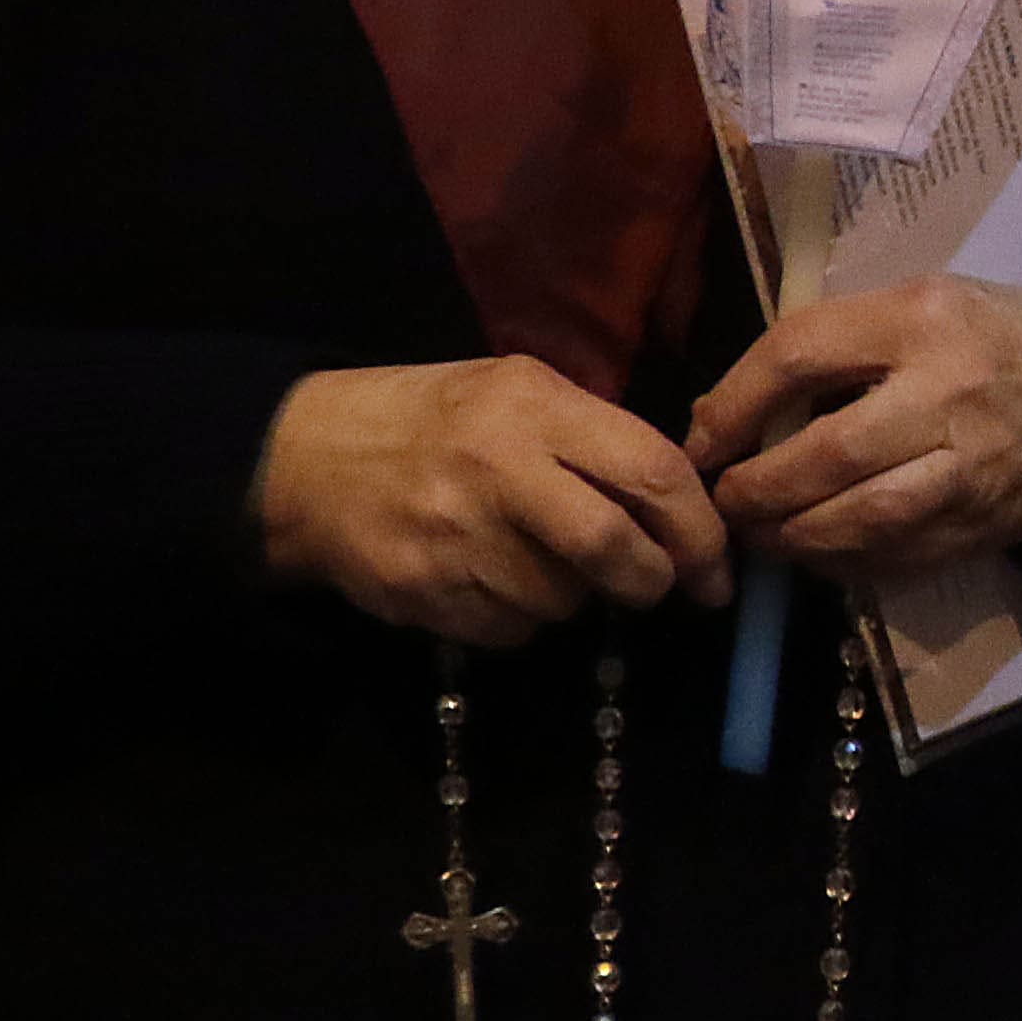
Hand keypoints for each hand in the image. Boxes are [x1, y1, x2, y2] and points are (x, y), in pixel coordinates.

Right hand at [255, 357, 730, 648]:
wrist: (305, 461)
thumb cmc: (435, 420)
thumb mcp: (516, 391)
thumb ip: (597, 436)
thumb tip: (684, 502)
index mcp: (531, 406)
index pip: (651, 472)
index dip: (699, 527)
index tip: (716, 561)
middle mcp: (496, 470)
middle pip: (613, 548)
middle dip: (654, 579)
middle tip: (660, 587)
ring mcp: (453, 538)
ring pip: (563, 598)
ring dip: (577, 595)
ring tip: (544, 560)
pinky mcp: (422, 594)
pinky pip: (510, 629)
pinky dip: (522, 617)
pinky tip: (494, 579)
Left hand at [685, 276, 1021, 576]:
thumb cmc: (992, 340)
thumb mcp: (920, 306)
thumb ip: (835, 344)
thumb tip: (724, 413)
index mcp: (924, 320)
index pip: (801, 357)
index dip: (731, 406)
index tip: (701, 440)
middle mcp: (951, 395)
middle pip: (826, 453)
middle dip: (755, 489)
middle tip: (722, 499)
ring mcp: (971, 471)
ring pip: (859, 520)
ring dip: (788, 535)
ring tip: (759, 532)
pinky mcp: (981, 528)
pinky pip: (892, 559)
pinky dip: (836, 562)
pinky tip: (814, 549)